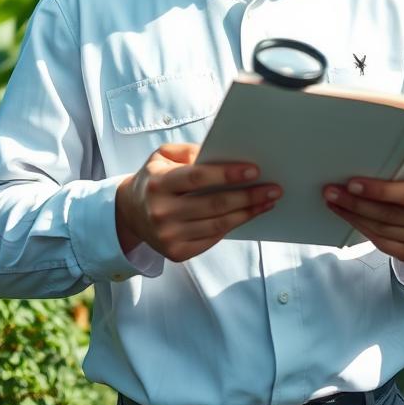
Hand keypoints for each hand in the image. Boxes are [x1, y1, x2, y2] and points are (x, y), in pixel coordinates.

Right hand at [116, 143, 280, 261]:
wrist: (130, 213)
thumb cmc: (154, 179)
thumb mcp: (162, 156)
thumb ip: (190, 152)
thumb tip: (224, 155)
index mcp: (158, 183)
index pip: (197, 178)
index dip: (227, 174)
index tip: (254, 170)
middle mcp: (161, 212)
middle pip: (213, 204)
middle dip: (248, 196)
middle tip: (273, 188)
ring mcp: (168, 236)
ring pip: (218, 224)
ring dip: (248, 213)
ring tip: (268, 201)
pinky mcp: (177, 253)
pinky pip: (212, 239)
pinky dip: (234, 226)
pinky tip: (249, 214)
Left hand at [322, 175, 403, 263]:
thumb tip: (367, 156)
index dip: (380, 190)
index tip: (352, 183)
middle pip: (390, 215)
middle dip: (356, 203)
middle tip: (331, 191)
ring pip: (382, 230)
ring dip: (353, 215)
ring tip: (333, 201)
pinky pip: (381, 243)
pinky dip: (360, 228)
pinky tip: (347, 216)